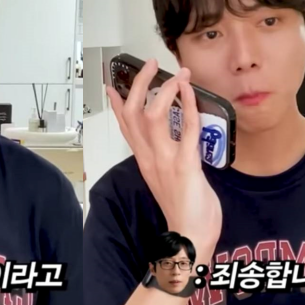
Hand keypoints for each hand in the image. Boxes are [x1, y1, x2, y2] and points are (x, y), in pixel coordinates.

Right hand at [107, 59, 221, 258]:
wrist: (190, 238)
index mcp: (144, 160)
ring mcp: (165, 160)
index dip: (116, 103)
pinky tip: (191, 92)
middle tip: (151, 65)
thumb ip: (164, 159)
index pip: (124, 126)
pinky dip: (189, 107)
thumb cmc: (184, 210)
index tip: (113, 85)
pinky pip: (186, 130)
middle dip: (139, 85)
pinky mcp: (185, 165)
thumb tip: (172, 143)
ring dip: (165, 90)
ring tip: (177, 73)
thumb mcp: (166, 179)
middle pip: (132, 114)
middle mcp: (149, 157)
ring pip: (153, 117)